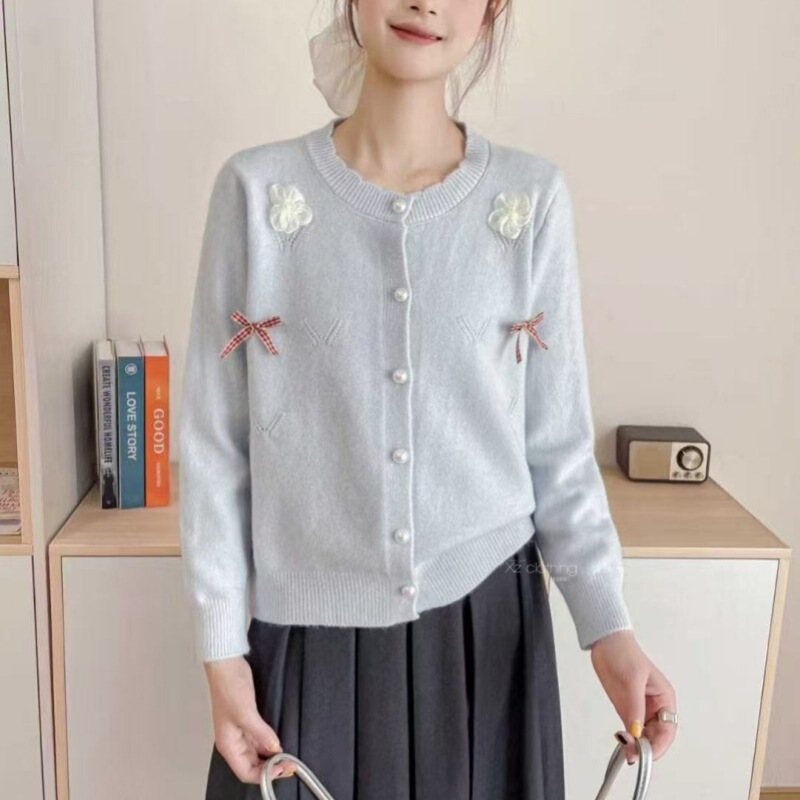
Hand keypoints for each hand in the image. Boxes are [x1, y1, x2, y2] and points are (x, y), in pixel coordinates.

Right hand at [204, 655, 291, 783]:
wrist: (227, 666)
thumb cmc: (229, 688)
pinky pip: (259, 739)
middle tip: (290, 764)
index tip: (283, 769)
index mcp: (228, 745)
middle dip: (270, 768)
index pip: (245, 772)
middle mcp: (233, 742)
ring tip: (288, 756)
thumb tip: (275, 749)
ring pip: (257, 753)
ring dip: (271, 757)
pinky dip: (270, 744)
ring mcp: (241, 731)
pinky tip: (280, 742)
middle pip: (252, 766)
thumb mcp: (246, 713)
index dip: (264, 776)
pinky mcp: (248, 720)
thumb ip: (261, 733)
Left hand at [589, 630, 677, 763]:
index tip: (647, 753)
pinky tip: (622, 742)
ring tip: (625, 750)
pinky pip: (631, 730)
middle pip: (657, 736)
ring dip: (636, 745)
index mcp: (664, 698)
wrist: (605, 643)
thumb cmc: (624, 654)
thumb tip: (637, 732)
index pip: (668, 729)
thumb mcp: (631, 681)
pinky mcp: (627, 708)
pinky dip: (628, 738)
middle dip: (647, 748)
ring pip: (643, 736)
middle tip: (632, 754)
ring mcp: (640, 708)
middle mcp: (655, 706)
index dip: (659, 744)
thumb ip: (634, 708)